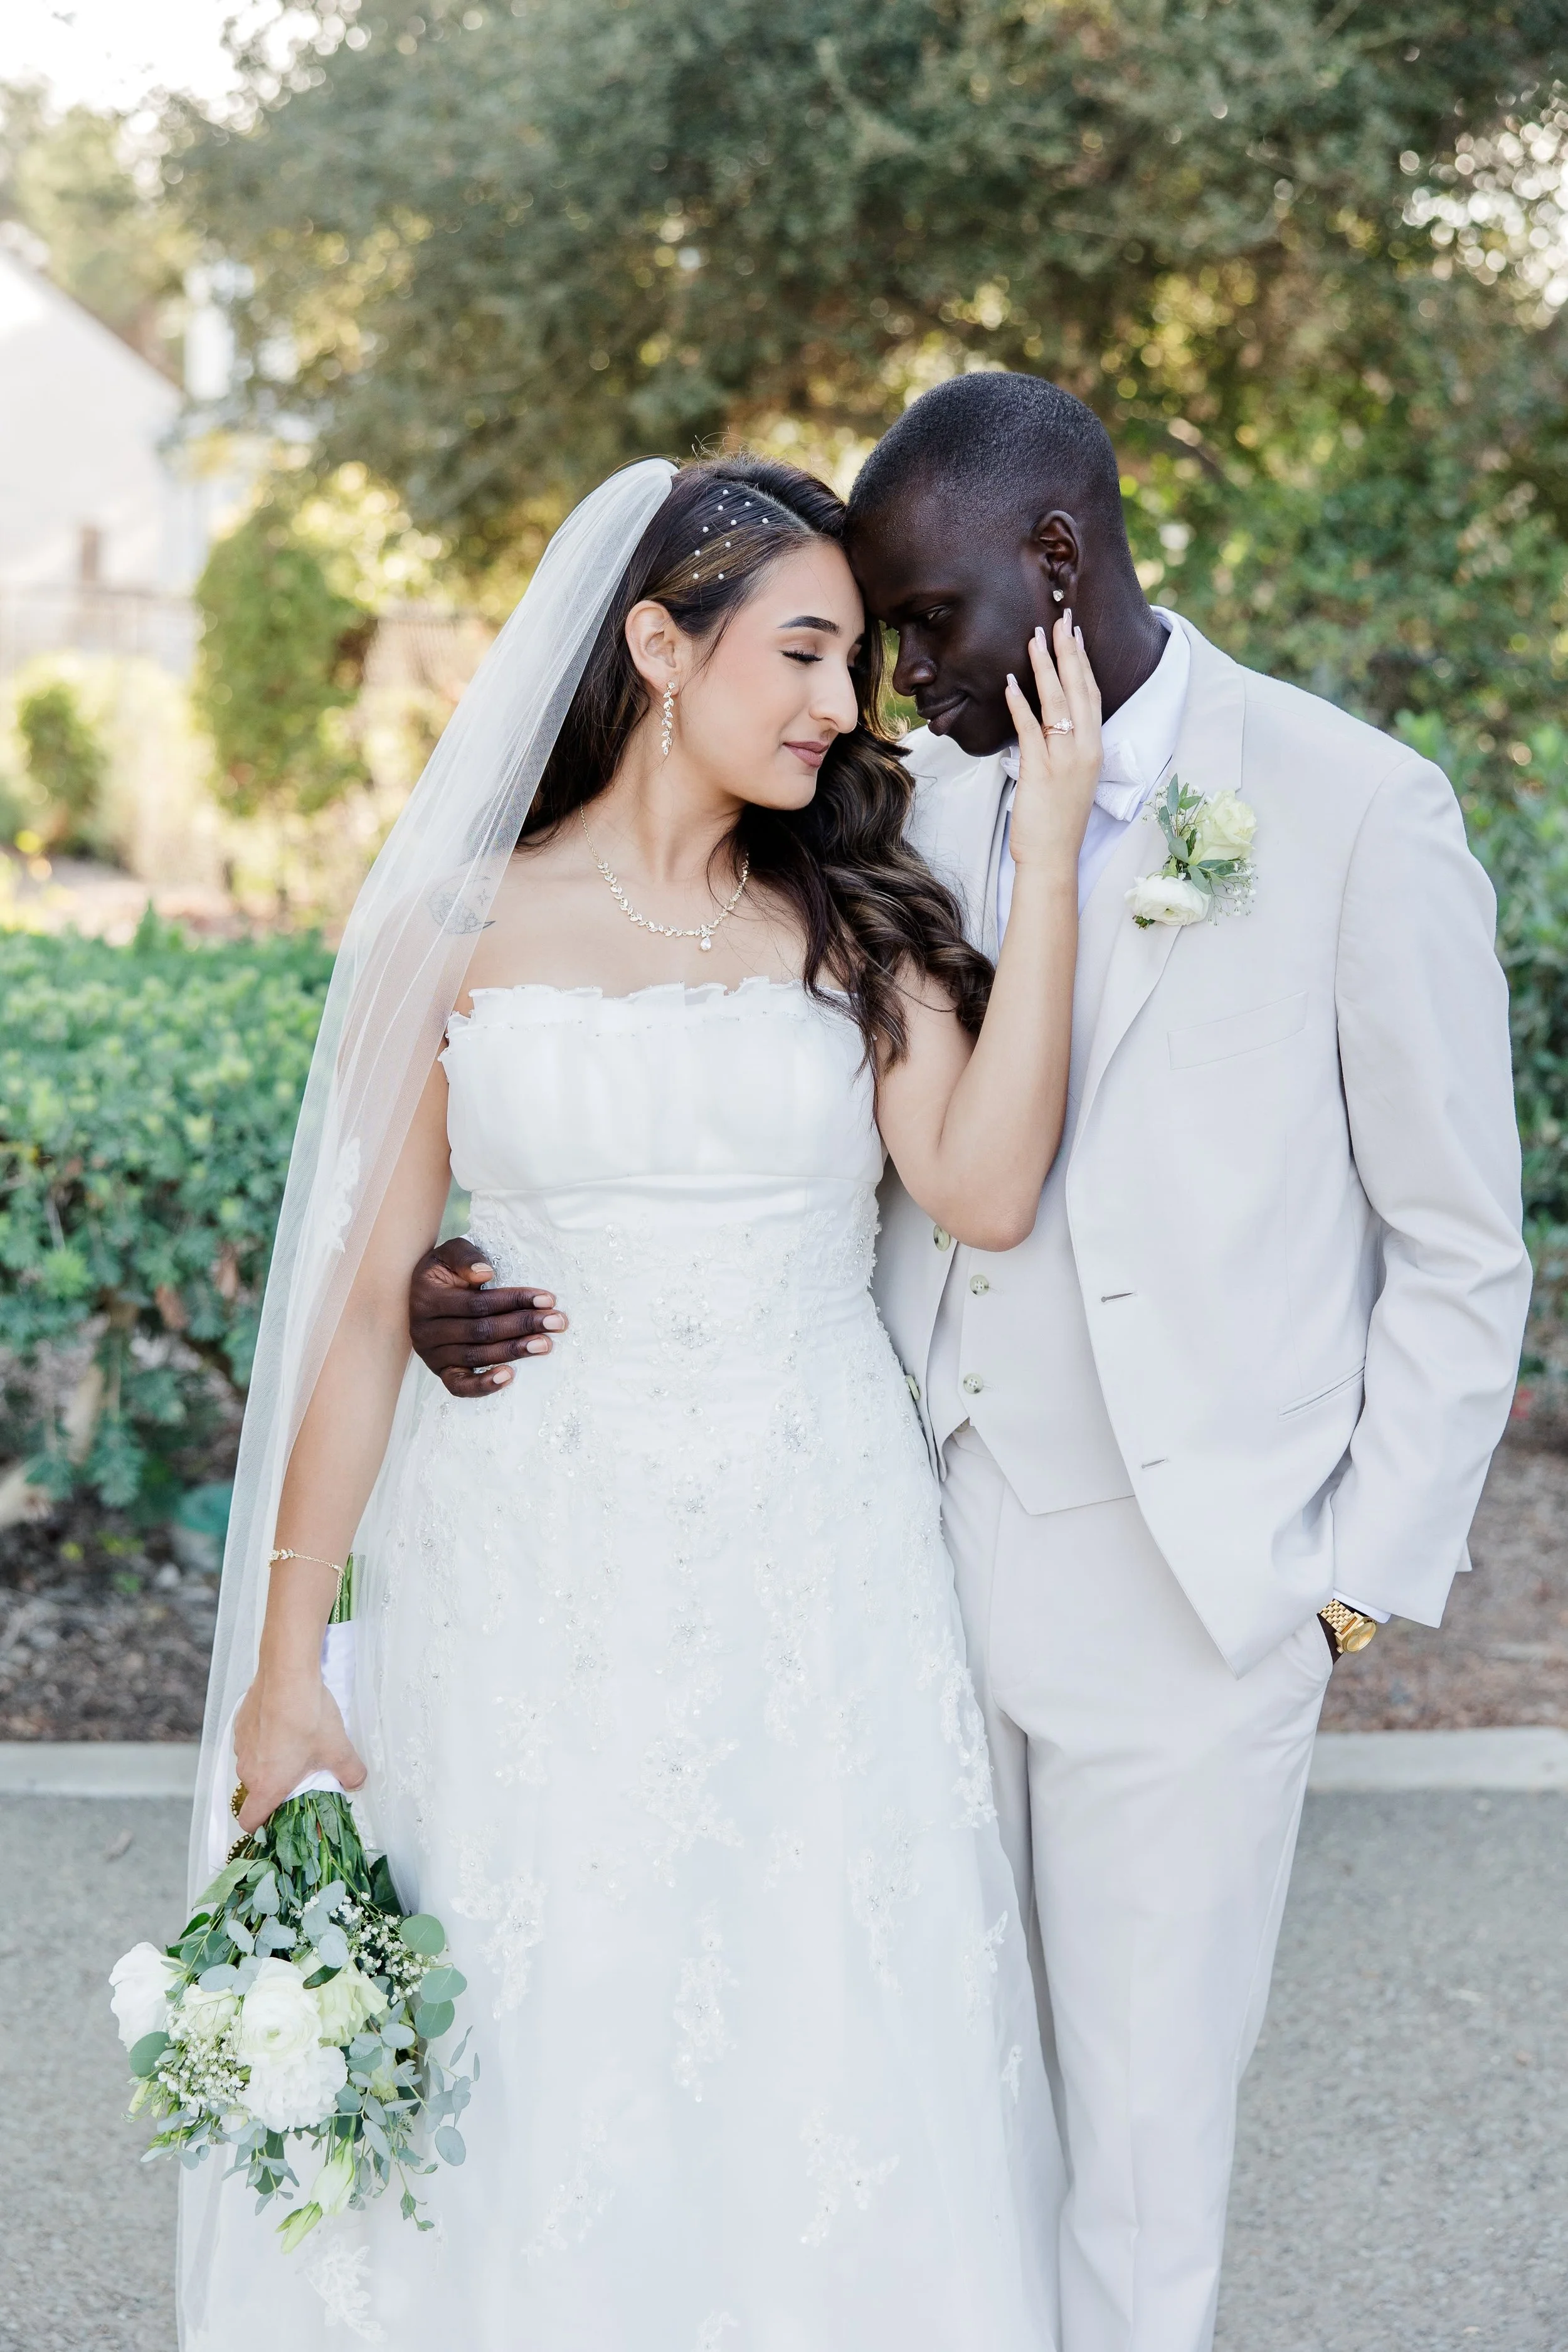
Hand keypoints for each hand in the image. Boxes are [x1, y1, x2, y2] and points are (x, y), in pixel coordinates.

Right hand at [233, 1671, 364, 1833]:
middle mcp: (248, 1770)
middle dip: (276, 1787)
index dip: (261, 1825)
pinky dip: (264, 1740)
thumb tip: (356, 1783)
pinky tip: (284, 1724)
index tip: (278, 1818)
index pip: (249, 1821)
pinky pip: (251, 1742)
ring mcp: (241, 1747)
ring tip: (295, 1744)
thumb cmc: (309, 1718)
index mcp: (267, 1785)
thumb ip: (350, 1774)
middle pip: (257, 1791)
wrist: (287, 1676)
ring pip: (254, 1765)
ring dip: (269, 1761)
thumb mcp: (339, 1750)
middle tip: (301, 1773)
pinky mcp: (239, 1725)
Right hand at [408, 1235, 567, 1397]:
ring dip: (514, 1351)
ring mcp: (432, 1355)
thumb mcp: (449, 1253)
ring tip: (545, 1344)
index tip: (547, 1299)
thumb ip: (464, 1256)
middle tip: (557, 1322)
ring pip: (476, 1356)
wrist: (421, 1295)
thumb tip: (485, 1274)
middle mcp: (425, 1330)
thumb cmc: (444, 1272)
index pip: (478, 1303)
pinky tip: (509, 1376)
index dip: (514, 1301)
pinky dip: (483, 1385)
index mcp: (428, 1298)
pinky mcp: (441, 1372)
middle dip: (523, 1326)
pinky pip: (459, 1386)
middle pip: (481, 1331)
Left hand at [1002, 611, 1103, 871]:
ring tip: (1035, 638)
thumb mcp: (1069, 778)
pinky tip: (1011, 683)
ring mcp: (1065, 759)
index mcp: (1095, 749)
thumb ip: (1062, 748)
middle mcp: (1085, 749)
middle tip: (1059, 619)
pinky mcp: (1041, 771)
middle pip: (1080, 690)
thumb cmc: (1057, 821)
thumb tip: (1043, 724)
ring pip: (1058, 703)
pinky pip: (1031, 729)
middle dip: (1069, 652)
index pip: (1093, 696)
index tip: (1075, 634)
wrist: (1053, 857)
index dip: (1084, 663)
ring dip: (1046, 667)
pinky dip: (1021, 704)